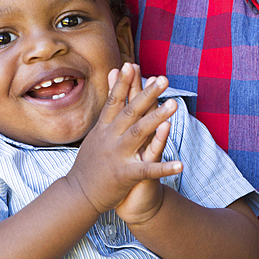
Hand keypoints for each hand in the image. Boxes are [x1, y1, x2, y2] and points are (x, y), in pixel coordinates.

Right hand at [67, 63, 180, 215]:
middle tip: (163, 79)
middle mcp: (110, 138)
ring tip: (174, 104)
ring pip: (139, 133)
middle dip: (146, 93)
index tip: (131, 63)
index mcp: (103, 128)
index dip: (123, 82)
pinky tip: (180, 164)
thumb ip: (106, 113)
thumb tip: (106, 98)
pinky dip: (164, 167)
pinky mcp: (125, 175)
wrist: (78, 195)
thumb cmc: (90, 163)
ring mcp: (117, 155)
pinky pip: (148, 170)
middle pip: (130, 111)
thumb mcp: (95, 135)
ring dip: (157, 117)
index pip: (114, 100)